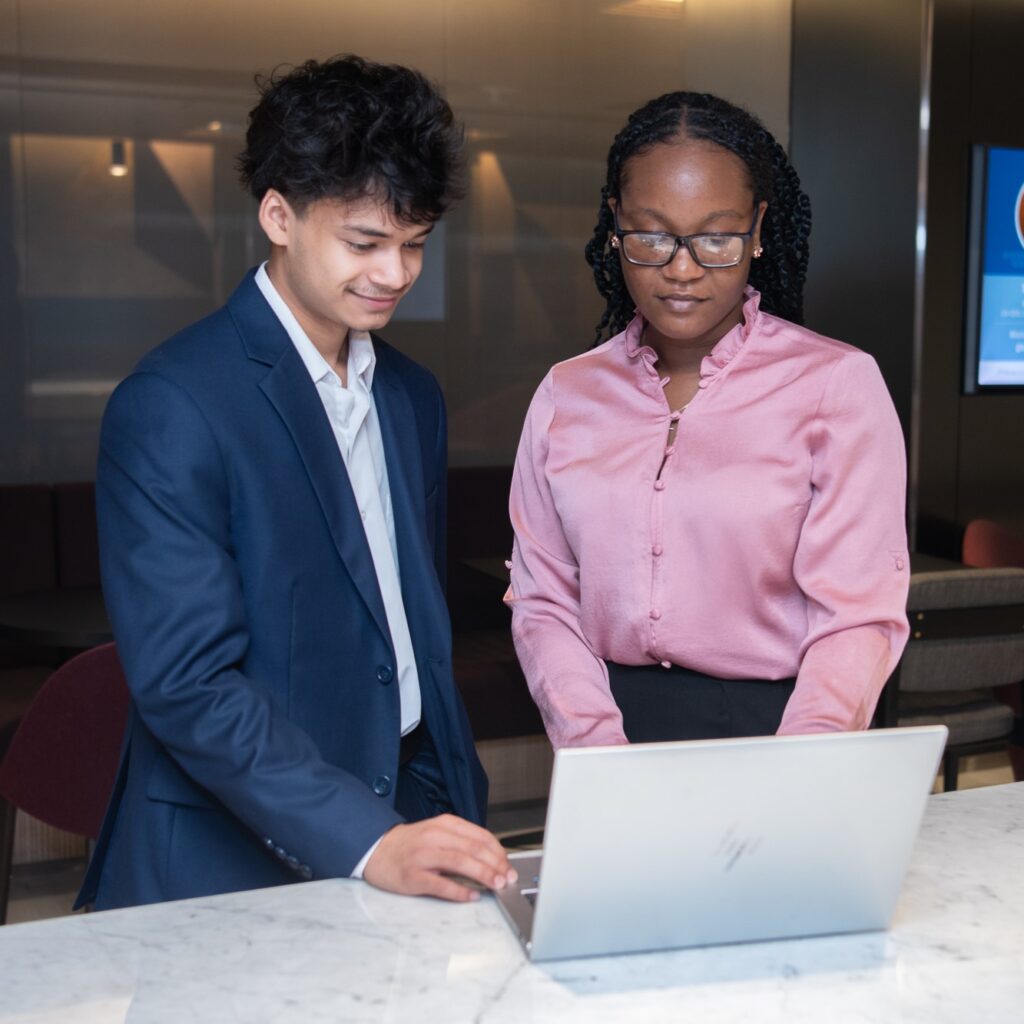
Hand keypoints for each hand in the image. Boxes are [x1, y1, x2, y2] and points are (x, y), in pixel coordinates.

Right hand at [363, 813, 517, 901]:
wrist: (376, 849)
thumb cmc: (412, 844)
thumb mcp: (438, 833)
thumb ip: (462, 842)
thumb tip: (493, 860)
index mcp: (444, 824)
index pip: (480, 836)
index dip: (498, 852)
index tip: (509, 865)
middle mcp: (435, 836)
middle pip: (473, 849)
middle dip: (495, 865)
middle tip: (508, 879)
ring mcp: (423, 856)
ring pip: (460, 863)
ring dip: (483, 875)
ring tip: (497, 885)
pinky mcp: (412, 875)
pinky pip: (440, 884)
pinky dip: (459, 891)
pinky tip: (472, 896)